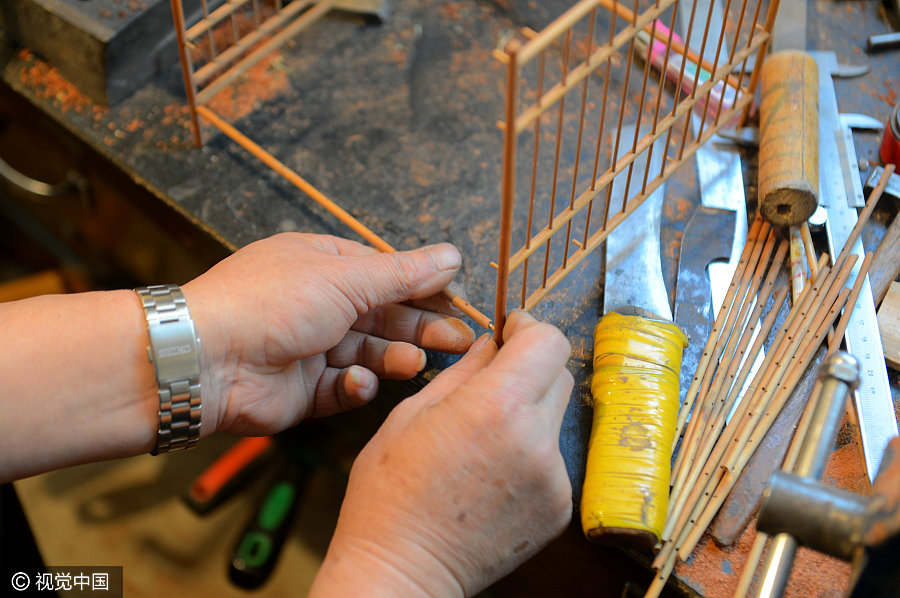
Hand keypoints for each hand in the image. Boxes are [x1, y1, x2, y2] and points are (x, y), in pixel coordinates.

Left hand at [182, 233, 474, 435]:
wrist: (207, 359)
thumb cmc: (271, 302)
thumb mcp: (346, 278)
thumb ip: (403, 273)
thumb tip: (452, 255)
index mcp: (322, 264)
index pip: (385, 274)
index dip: (423, 288)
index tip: (458, 303)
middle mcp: (315, 304)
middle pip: (382, 316)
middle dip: (420, 327)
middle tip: (459, 342)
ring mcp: (308, 348)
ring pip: (366, 354)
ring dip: (393, 358)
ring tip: (416, 363)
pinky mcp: (302, 390)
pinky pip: (341, 389)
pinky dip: (354, 387)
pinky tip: (359, 383)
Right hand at [310, 310, 572, 596]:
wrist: (402, 572)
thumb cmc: (390, 493)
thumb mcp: (411, 415)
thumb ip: (462, 371)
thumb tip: (491, 342)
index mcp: (496, 406)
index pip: (548, 342)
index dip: (530, 328)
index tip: (511, 332)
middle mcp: (535, 439)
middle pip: (559, 375)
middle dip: (529, 368)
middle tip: (492, 384)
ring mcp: (553, 477)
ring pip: (555, 417)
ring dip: (528, 412)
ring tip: (483, 438)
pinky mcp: (559, 507)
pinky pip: (553, 458)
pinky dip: (530, 453)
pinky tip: (492, 473)